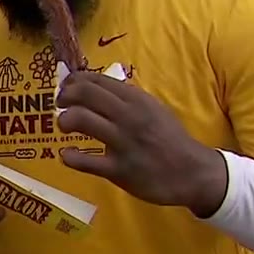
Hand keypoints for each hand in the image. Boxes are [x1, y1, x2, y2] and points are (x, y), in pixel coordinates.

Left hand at [56, 71, 227, 215]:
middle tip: (59, 104)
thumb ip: (126, 98)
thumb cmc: (169, 139)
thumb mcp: (152, 109)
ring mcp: (123, 143)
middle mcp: (128, 117)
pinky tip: (66, 155)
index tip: (65, 87)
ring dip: (64, 120)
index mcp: (136, 100)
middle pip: (84, 94)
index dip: (73, 81)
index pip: (96, 80)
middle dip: (64, 96)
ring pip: (81, 119)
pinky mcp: (119, 170)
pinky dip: (69, 157)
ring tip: (64, 126)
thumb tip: (93, 87)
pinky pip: (85, 161)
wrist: (193, 173)